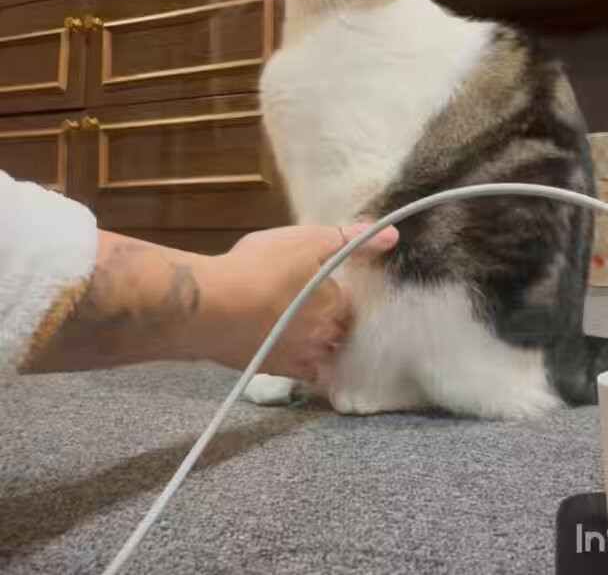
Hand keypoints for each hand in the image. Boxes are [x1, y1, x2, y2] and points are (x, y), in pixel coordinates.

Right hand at [196, 223, 398, 381]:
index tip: (331, 282)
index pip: (354, 300)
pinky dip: (309, 367)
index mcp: (336, 304)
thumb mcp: (307, 240)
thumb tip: (392, 236)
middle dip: (338, 318)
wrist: (212, 306)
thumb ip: (350, 240)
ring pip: (327, 354)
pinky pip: (306, 375)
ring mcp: (302, 358)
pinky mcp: (277, 372)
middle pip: (343, 329)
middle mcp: (325, 337)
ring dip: (325, 343)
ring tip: (311, 329)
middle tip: (319, 304)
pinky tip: (301, 357)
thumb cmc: (259, 267)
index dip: (344, 289)